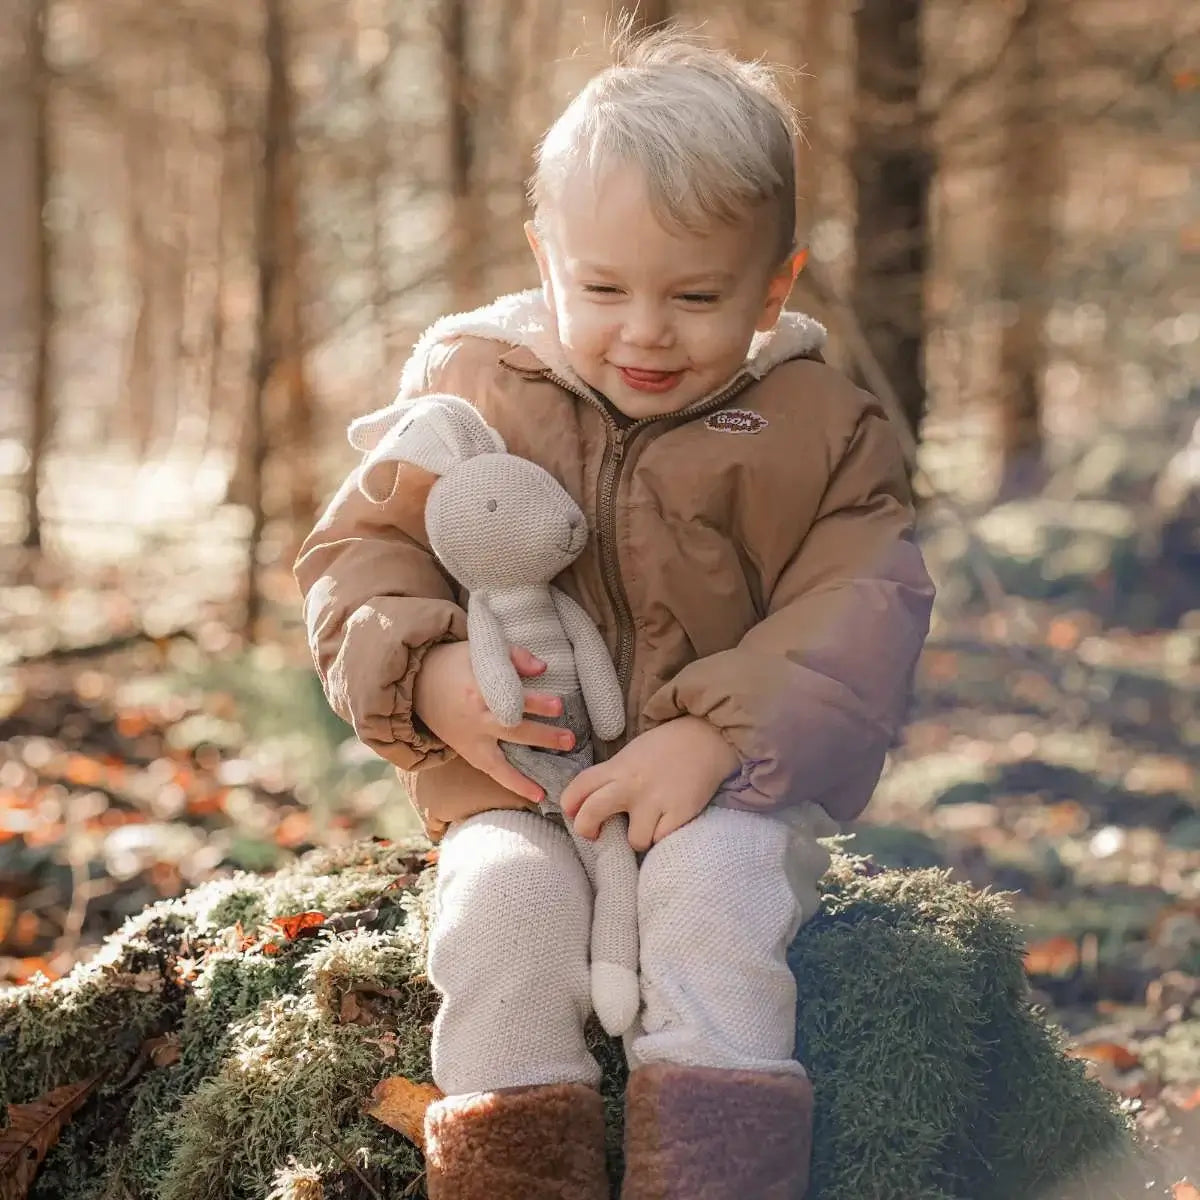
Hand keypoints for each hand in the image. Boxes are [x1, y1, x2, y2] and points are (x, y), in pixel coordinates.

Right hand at [413, 641, 573, 803]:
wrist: (418, 684)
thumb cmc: (454, 663)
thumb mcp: (480, 649)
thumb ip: (513, 656)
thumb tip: (543, 668)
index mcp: (478, 688)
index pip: (510, 698)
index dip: (535, 703)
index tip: (558, 706)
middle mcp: (475, 718)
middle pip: (511, 729)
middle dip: (542, 736)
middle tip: (569, 739)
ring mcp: (471, 738)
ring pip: (503, 759)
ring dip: (530, 770)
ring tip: (555, 779)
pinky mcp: (469, 752)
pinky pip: (493, 772)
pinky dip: (515, 784)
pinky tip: (538, 795)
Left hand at [561, 717, 738, 850]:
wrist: (708, 737)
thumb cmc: (667, 746)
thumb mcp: (632, 754)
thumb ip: (613, 775)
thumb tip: (592, 801)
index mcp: (617, 767)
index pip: (579, 787)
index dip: (569, 805)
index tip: (574, 813)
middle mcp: (631, 785)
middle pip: (591, 814)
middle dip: (587, 829)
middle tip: (597, 833)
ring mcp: (656, 801)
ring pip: (634, 840)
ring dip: (639, 837)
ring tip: (648, 826)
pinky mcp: (680, 813)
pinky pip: (662, 841)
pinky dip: (664, 837)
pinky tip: (668, 824)